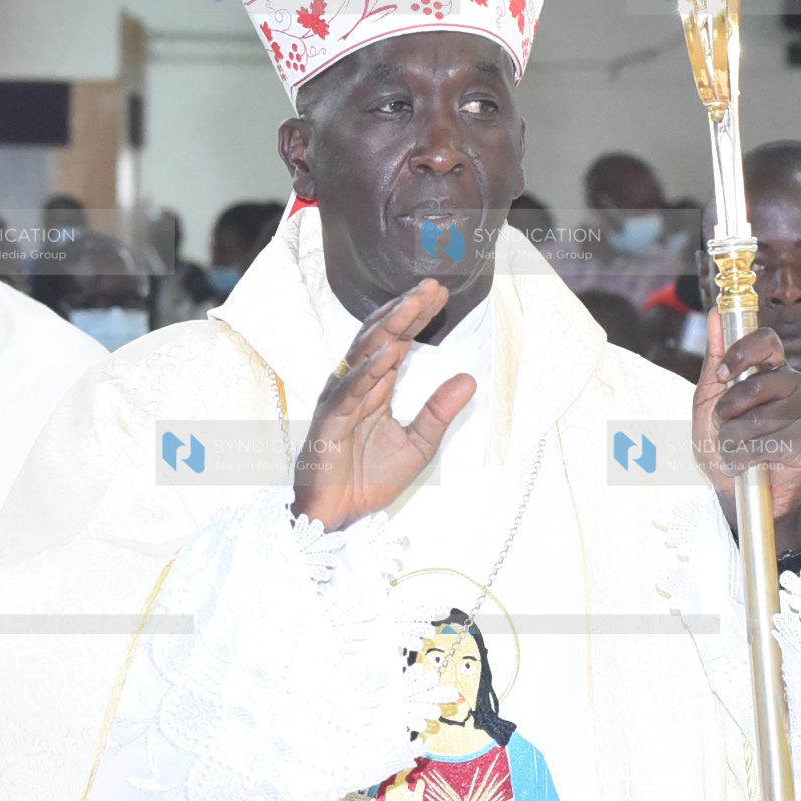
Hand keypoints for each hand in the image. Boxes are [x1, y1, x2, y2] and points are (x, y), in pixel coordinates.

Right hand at [291, 280, 475, 532]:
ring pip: (364, 354)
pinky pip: (350, 390)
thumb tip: (470, 378)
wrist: (339, 514)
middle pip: (381, 336)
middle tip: (432, 285)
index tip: (442, 293)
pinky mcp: (330, 420)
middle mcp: (357, 384)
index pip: (398, 341)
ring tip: (413, 305)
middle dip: (406, 310)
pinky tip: (388, 352)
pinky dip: (368, 370)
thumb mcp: (418, 445)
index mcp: (376, 386)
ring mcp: (341, 398)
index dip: (418, 316)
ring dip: (390, 327)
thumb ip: (439, 411)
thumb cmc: (368, 478)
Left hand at [692, 310, 800, 548]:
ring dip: (734, 438)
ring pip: (762, 416)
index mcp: (768, 369)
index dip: (744, 352)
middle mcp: (792, 384)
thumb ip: (715, 359)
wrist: (735, 490)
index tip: (723, 376)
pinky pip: (770, 442)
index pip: (767, 340)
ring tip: (733, 447)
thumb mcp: (708, 399)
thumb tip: (716, 313)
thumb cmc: (721, 441)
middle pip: (763, 381)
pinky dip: (745, 457)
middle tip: (723, 423)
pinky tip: (747, 463)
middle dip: (730, 408)